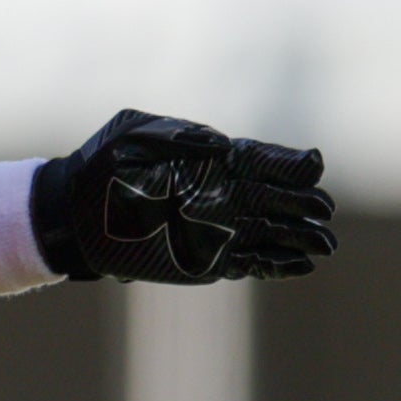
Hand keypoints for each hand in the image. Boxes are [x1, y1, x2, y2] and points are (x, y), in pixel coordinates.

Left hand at [32, 109, 334, 284]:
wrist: (74, 211)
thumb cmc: (104, 163)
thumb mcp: (135, 134)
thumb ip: (179, 138)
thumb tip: (222, 145)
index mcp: (215, 160)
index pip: (264, 160)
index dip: (290, 164)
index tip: (313, 166)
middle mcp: (226, 194)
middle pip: (277, 199)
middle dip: (303, 205)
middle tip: (324, 211)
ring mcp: (220, 229)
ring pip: (272, 234)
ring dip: (300, 239)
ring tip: (325, 245)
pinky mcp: (210, 260)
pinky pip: (252, 263)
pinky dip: (277, 265)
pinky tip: (301, 265)